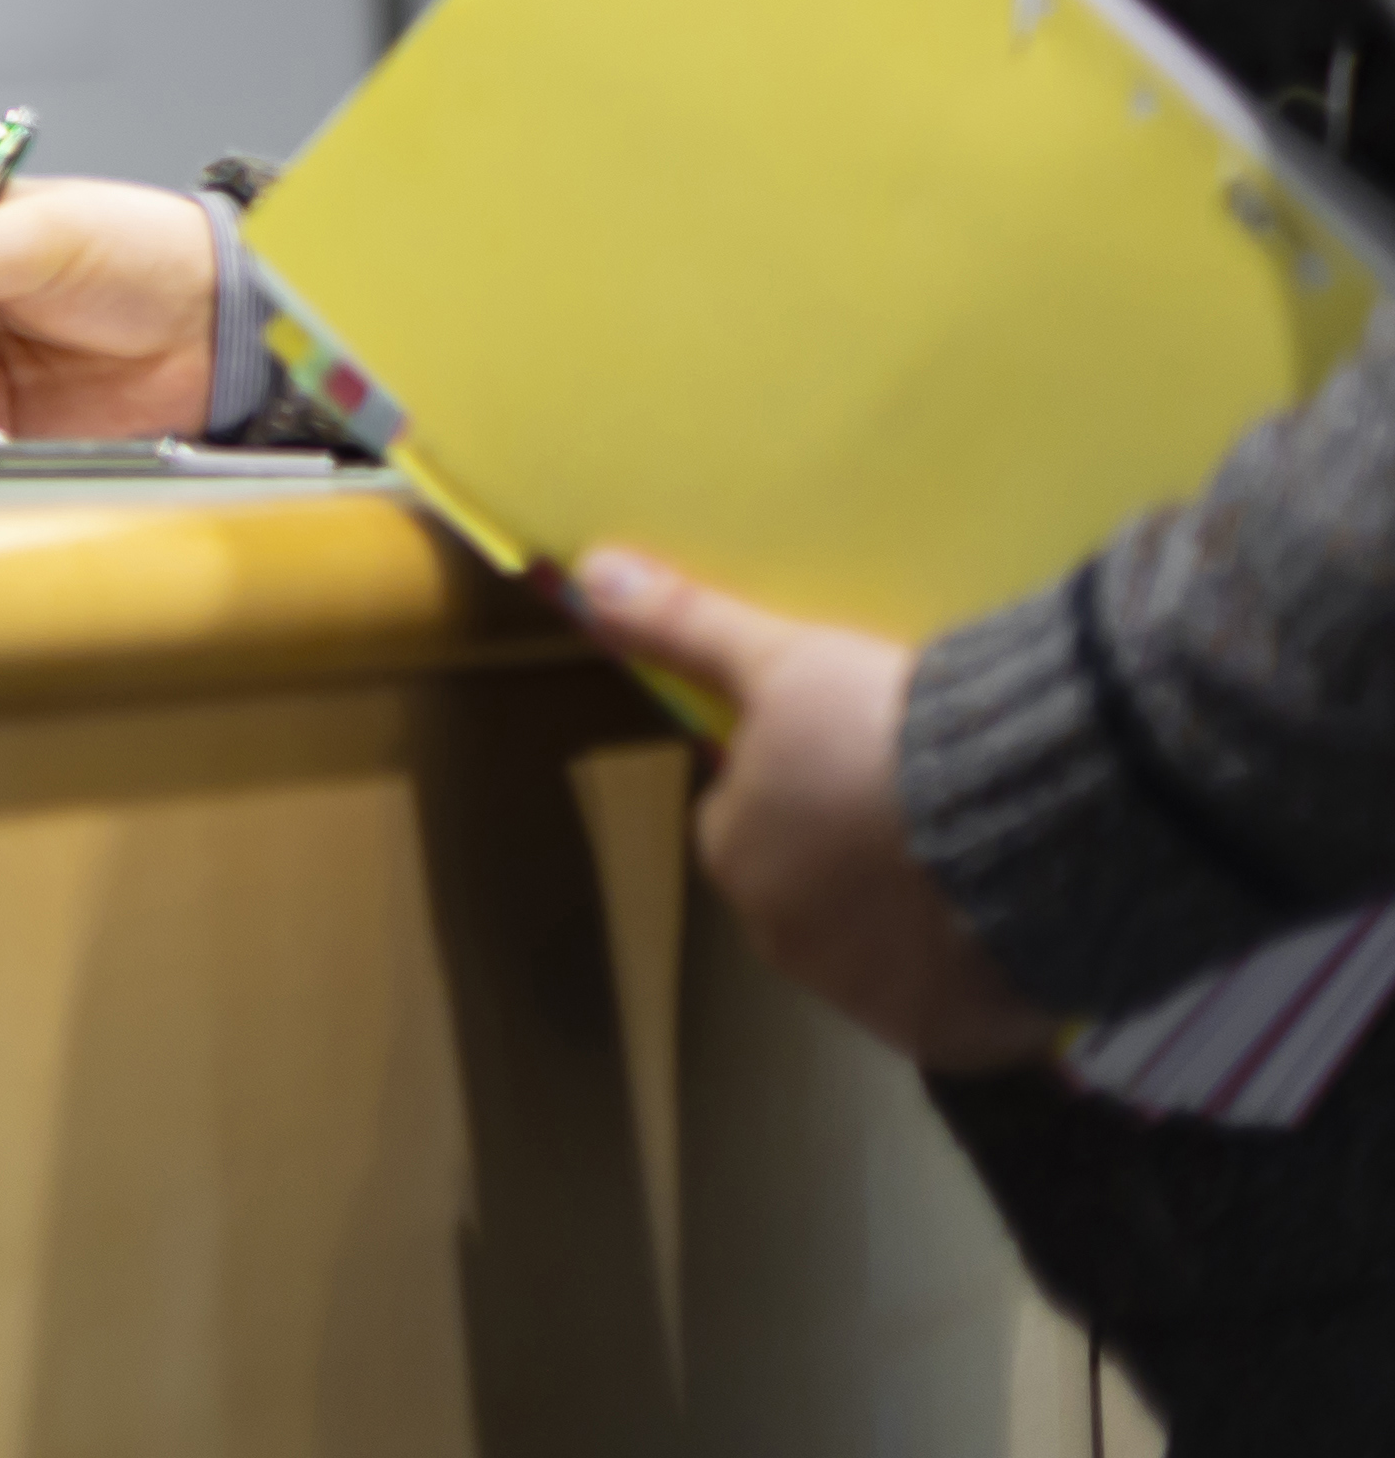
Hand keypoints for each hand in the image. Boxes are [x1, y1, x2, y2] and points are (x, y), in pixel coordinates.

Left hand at [571, 549, 1056, 1073]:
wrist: (1019, 817)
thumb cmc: (881, 735)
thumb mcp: (782, 661)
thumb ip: (686, 626)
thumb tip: (590, 576)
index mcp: (734, 855)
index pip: (750, 823)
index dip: (806, 788)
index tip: (862, 759)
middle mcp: (782, 940)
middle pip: (810, 892)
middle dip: (854, 859)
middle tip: (926, 805)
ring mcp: (864, 997)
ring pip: (879, 951)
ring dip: (915, 917)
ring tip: (982, 854)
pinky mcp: (946, 1034)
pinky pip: (951, 1005)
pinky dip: (973, 975)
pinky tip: (1011, 919)